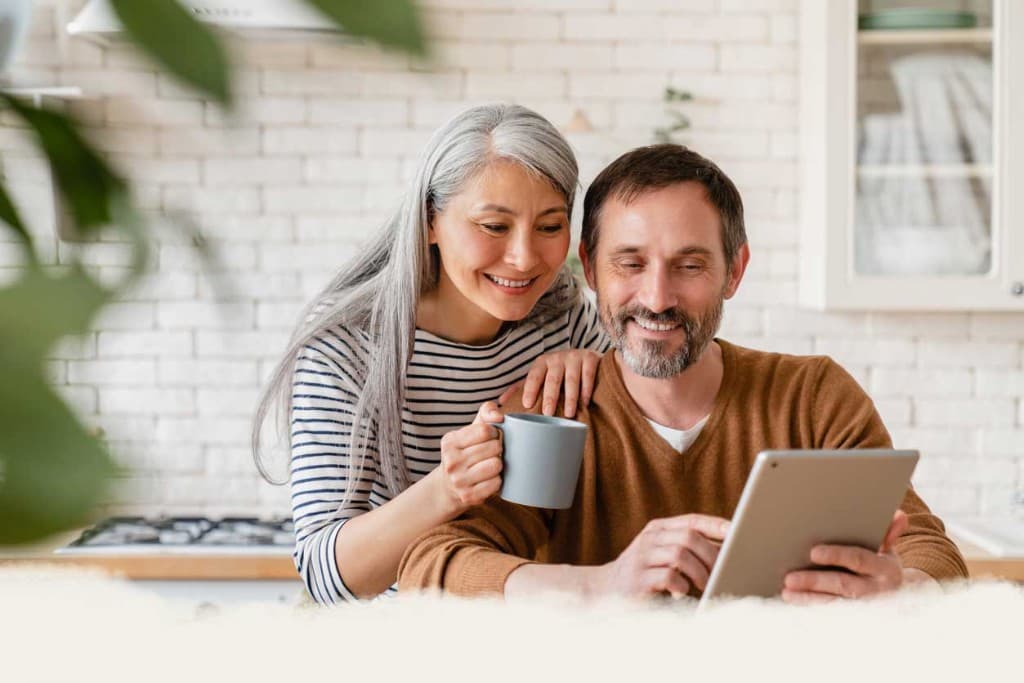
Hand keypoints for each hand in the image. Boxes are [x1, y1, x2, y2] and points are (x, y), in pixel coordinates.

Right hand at [435, 401, 503, 516]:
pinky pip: (496, 484)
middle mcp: (451, 461)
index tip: (491, 437)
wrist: (448, 486)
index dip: (494, 432)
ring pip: (496, 465)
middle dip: (498, 449)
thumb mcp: (469, 431)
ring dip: (499, 465)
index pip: (485, 430)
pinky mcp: (468, 496)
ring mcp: (458, 481)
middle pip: (494, 447)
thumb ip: (486, 413)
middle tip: (491, 453)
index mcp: (450, 441)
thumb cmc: (465, 453)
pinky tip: (489, 479)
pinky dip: (497, 481)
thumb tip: (499, 415)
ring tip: (491, 465)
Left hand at [498, 349, 601, 417]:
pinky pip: (588, 375)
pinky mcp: (591, 358)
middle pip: (553, 379)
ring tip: (568, 413)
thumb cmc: (558, 373)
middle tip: (548, 413)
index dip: (529, 389)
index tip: (526, 404)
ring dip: (570, 397)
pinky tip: (585, 402)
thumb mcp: (539, 377)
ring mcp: (575, 357)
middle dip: (550, 396)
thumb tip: (500, 403)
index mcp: (542, 362)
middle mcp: (557, 358)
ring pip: (572, 379)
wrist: (586, 358)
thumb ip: (521, 388)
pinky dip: (586, 389)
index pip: (534, 376)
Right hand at [592, 514, 730, 599]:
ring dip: (699, 572)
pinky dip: (681, 585)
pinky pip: (668, 576)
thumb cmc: (645, 572)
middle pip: (689, 537)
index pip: (692, 520)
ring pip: (680, 554)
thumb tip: (724, 548)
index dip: (716, 525)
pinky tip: (681, 593)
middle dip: (710, 555)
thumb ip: (686, 547)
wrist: (606, 589)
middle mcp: (649, 538)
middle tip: (720, 571)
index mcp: (658, 528)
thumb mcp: (662, 553)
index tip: (737, 532)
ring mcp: (641, 557)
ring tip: (703, 585)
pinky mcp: (638, 578)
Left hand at [782, 510, 909, 603]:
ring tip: (786, 591)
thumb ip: (888, 532)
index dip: (836, 556)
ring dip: (809, 598)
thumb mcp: (888, 549)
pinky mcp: (854, 617)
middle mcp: (877, 590)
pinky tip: (792, 600)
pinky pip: (830, 614)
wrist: (898, 596)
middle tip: (790, 578)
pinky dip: (810, 607)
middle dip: (816, 581)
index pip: (858, 559)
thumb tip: (899, 515)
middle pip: (844, 585)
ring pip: (835, 604)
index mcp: (885, 568)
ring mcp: (866, 606)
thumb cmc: (881, 564)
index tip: (813, 552)